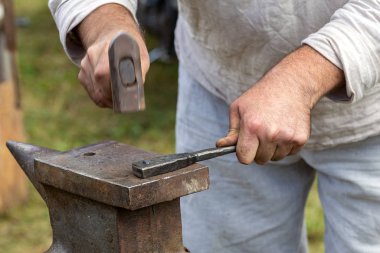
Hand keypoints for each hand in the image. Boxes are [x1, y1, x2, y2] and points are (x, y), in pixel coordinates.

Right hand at [77, 4, 148, 107]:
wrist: (114, 36)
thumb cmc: (131, 50)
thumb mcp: (141, 57)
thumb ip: (139, 73)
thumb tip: (135, 94)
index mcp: (106, 49)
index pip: (102, 74)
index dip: (110, 90)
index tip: (120, 99)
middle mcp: (92, 56)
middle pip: (97, 85)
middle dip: (110, 98)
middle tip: (121, 104)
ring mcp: (85, 65)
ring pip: (94, 91)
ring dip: (106, 99)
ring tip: (118, 101)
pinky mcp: (83, 73)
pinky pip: (91, 91)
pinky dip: (101, 97)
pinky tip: (110, 96)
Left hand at [216, 46, 344, 163]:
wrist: (290, 84)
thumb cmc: (260, 97)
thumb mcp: (238, 108)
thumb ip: (231, 131)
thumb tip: (221, 146)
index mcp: (252, 127)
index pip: (244, 158)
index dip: (243, 153)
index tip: (245, 146)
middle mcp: (270, 133)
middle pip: (260, 160)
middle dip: (258, 150)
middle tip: (260, 133)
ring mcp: (287, 137)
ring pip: (275, 158)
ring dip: (272, 149)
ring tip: (273, 129)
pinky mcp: (300, 138)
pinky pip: (289, 153)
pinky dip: (285, 146)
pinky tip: (284, 129)